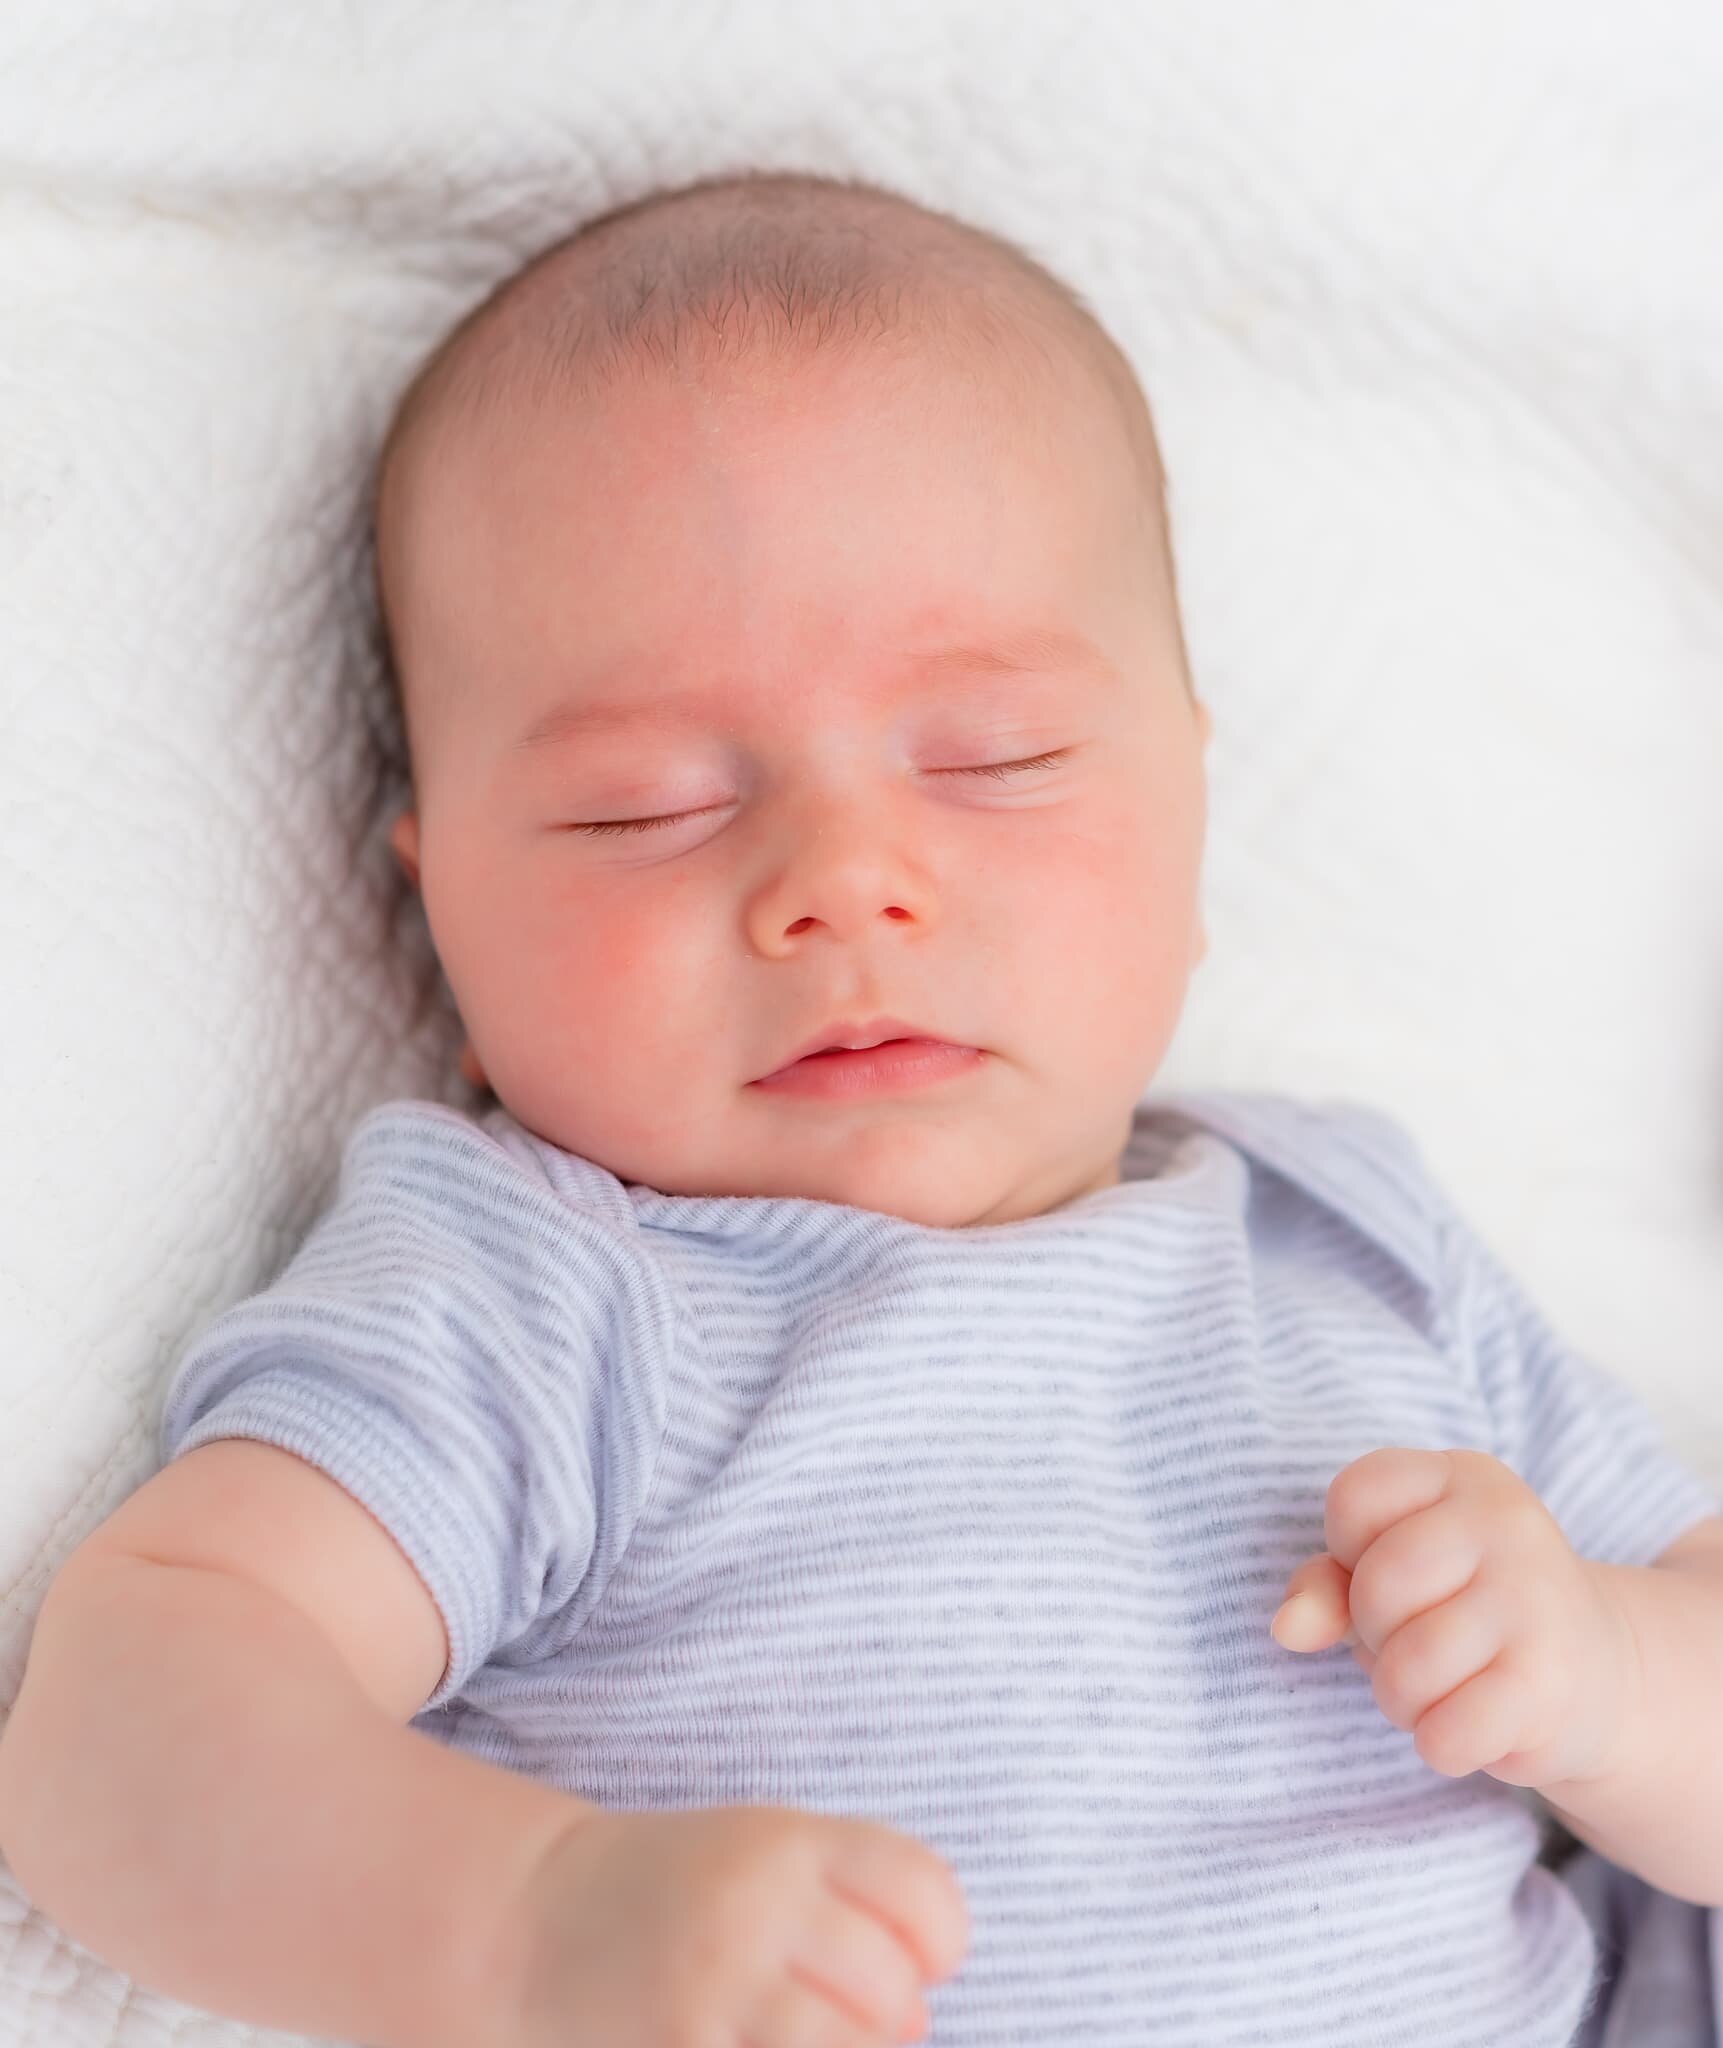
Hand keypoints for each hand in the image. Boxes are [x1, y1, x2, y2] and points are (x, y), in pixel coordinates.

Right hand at [491, 1799, 969, 2047]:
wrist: (539, 1921)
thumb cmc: (679, 1892)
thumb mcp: (766, 1858)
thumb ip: (853, 1909)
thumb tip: (920, 2022)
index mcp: (789, 1842)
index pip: (922, 1891)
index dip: (943, 1940)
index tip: (922, 1960)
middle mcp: (758, 1904)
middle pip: (893, 1986)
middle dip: (892, 2017)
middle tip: (851, 2012)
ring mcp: (719, 1984)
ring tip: (806, 2035)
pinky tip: (755, 2044)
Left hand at [1269, 1447, 1639, 1789]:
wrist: (1598, 1673)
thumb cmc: (1466, 1612)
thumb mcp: (1390, 1576)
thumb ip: (1324, 1586)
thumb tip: (1286, 1627)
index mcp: (1462, 1475)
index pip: (1354, 1497)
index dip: (1349, 1550)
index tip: (1393, 1572)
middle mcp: (1506, 1522)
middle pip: (1378, 1586)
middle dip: (1375, 1634)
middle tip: (1417, 1642)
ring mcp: (1537, 1599)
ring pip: (1407, 1668)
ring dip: (1403, 1699)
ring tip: (1442, 1688)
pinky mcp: (1553, 1682)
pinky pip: (1448, 1733)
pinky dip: (1442, 1744)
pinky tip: (1476, 1724)